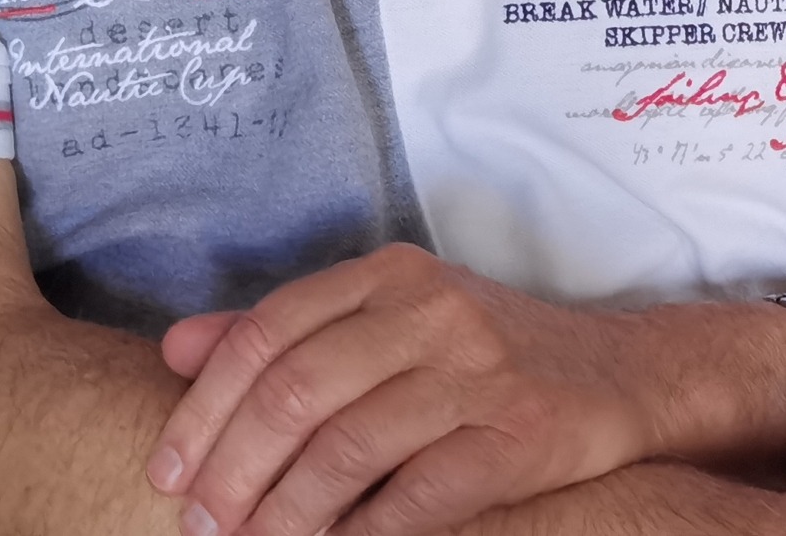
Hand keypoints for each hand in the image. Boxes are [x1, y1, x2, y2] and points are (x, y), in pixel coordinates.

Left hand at [145, 243, 652, 535]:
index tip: (167, 472)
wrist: (618, 375)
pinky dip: (363, 535)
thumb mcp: (386, 320)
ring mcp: (476, 369)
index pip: (268, 332)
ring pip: (349, 445)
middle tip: (199, 527)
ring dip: (286, 514)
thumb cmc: (481, 354)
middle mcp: (428, 309)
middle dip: (233, 469)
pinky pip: (419, 494)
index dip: (206, 406)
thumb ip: (284, 332)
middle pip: (297, 389)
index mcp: (386, 275)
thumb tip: (175, 349)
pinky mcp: (518, 433)